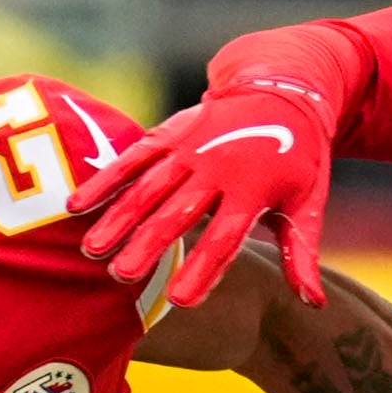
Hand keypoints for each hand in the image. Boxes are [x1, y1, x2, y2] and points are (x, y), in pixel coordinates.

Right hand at [70, 77, 335, 307]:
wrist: (282, 88)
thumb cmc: (297, 156)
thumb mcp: (308, 202)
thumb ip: (302, 254)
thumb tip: (313, 305)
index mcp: (253, 190)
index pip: (224, 238)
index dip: (203, 270)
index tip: (180, 301)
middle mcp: (217, 169)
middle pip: (177, 213)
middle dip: (149, 245)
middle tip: (123, 275)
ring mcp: (189, 149)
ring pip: (148, 188)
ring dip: (119, 218)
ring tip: (93, 250)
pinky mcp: (168, 134)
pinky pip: (132, 159)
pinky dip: (105, 181)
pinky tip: (78, 205)